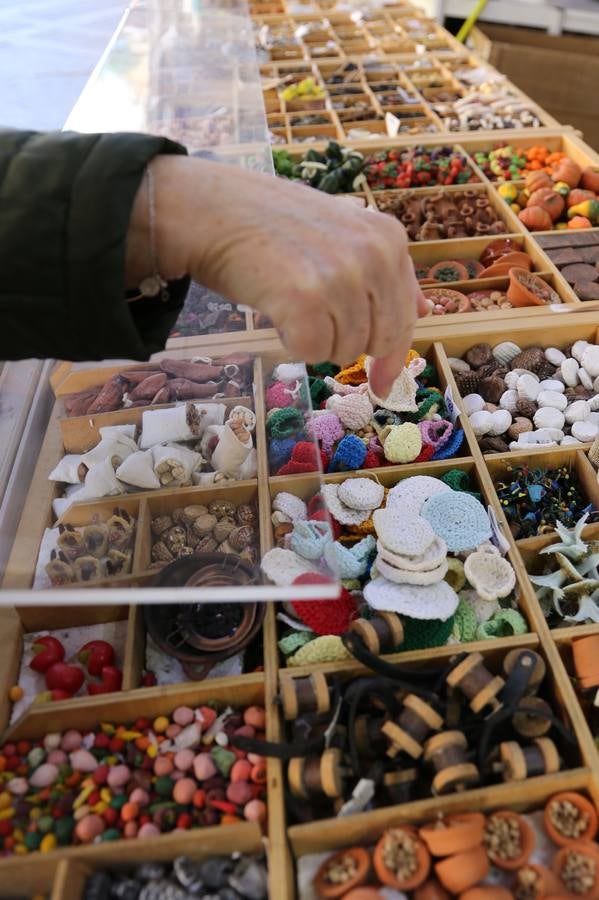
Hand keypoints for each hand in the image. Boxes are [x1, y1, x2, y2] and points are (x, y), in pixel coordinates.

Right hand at [126, 155, 427, 397]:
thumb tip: (425, 311)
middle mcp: (371, 254)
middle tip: (314, 323)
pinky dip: (292, 344)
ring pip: (344, 350)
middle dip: (348, 345)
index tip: (382, 382)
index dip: (392, 355)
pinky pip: (312, 353)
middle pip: (379, 341)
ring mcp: (340, 276)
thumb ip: (386, 271)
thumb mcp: (344, 235)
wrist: (211, 210)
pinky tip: (277, 314)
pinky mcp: (304, 298)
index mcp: (387, 237)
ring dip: (316, 340)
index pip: (405, 316)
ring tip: (290, 303)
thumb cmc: (273, 226)